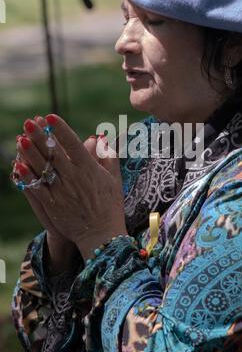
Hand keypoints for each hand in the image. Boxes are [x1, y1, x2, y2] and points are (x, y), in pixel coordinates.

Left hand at [12, 114, 127, 259]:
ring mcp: (62, 192)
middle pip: (54, 154)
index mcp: (90, 170)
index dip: (61, 130)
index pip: (73, 145)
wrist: (102, 235)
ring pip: (43, 169)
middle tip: (28, 122)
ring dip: (30, 153)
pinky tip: (17, 166)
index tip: (50, 117)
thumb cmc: (110, 205)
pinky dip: (27, 177)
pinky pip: (37, 189)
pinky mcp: (53, 206)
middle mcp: (74, 179)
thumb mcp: (114, 179)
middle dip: (40, 137)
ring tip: (19, 138)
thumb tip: (100, 137)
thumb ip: (108, 156)